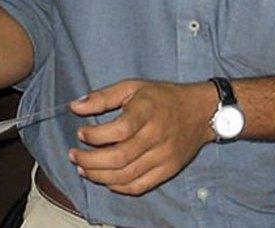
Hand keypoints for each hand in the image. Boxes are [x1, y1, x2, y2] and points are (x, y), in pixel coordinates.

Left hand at [68, 80, 216, 194]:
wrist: (201, 111)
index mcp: (146, 112)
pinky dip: (120, 187)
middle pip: (119, 157)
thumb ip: (103, 97)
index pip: (119, 130)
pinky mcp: (169, 169)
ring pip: (127, 175)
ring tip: (84, 169)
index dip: (95, 136)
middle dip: (90, 160)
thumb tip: (74, 107)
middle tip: (73, 155)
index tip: (81, 133)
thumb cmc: (162, 96)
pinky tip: (106, 180)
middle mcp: (156, 136)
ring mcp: (164, 156)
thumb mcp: (132, 87)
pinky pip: (141, 186)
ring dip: (100, 176)